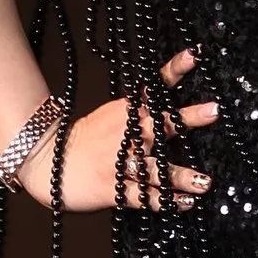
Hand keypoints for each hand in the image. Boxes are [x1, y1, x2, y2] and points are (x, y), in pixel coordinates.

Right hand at [17, 48, 216, 212]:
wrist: (44, 160)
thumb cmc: (82, 140)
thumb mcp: (110, 116)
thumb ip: (137, 110)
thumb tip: (164, 100)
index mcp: (125, 114)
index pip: (154, 87)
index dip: (175, 69)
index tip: (194, 54)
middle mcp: (127, 136)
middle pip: (161, 124)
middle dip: (188, 118)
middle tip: (213, 111)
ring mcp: (120, 164)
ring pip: (156, 168)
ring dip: (181, 174)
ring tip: (205, 181)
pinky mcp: (114, 189)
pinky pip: (145, 197)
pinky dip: (166, 201)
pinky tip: (186, 203)